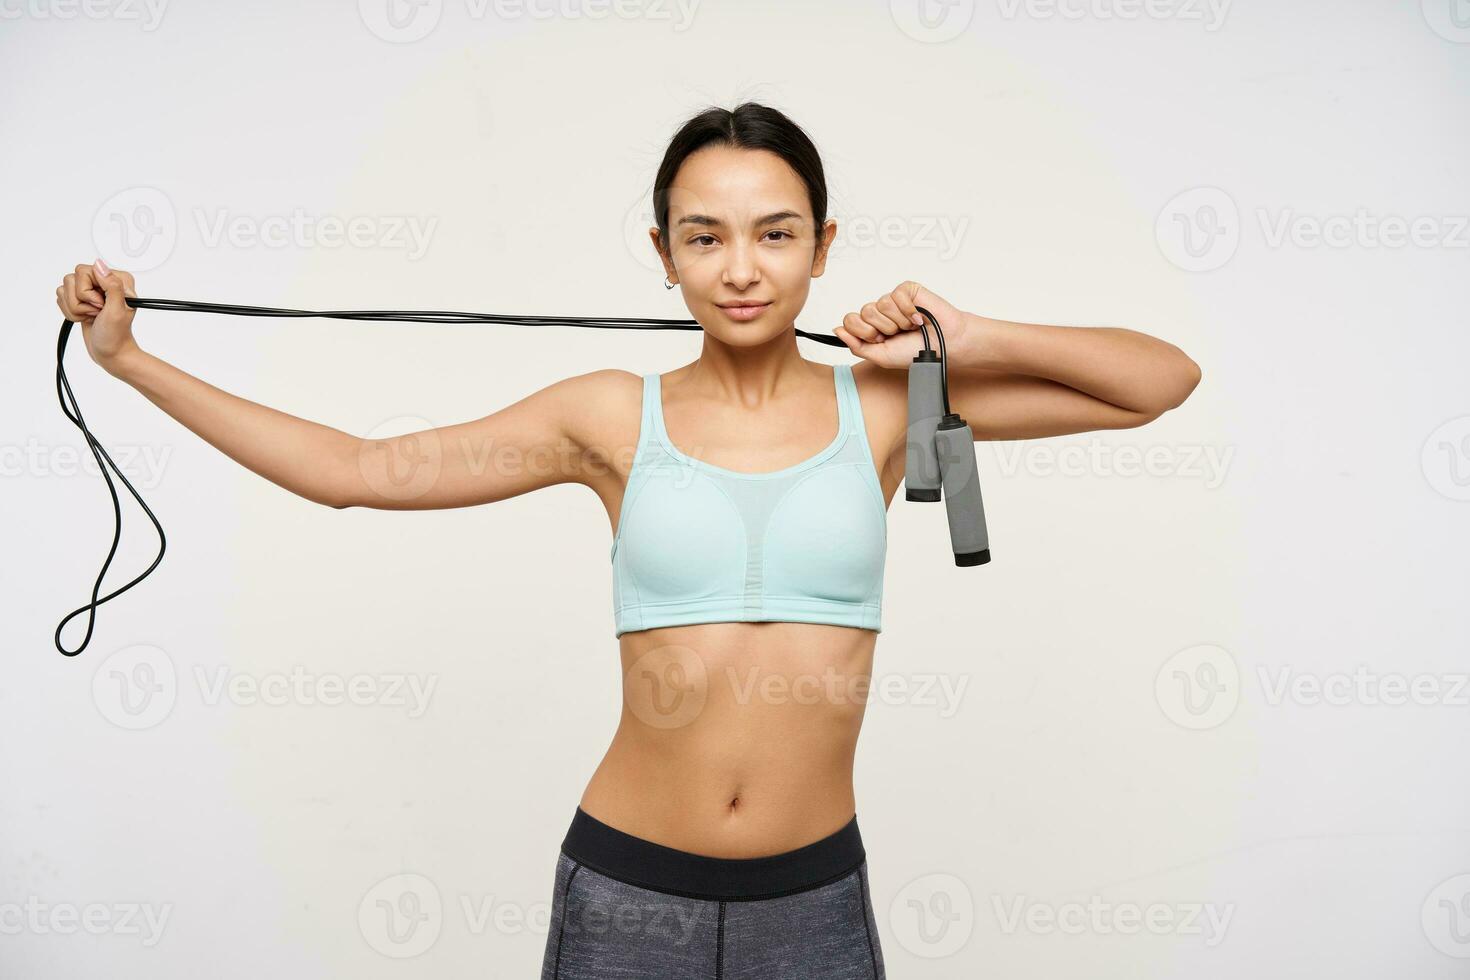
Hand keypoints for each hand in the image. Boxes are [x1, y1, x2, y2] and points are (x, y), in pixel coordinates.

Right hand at [56, 259, 140, 372]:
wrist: (110, 352)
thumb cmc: (116, 335)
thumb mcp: (117, 310)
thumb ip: (112, 285)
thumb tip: (99, 264)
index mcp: (117, 279)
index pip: (85, 270)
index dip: (87, 291)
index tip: (100, 305)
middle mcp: (103, 281)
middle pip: (71, 279)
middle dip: (80, 302)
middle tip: (97, 312)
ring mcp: (90, 290)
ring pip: (64, 289)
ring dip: (75, 309)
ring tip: (91, 316)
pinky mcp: (80, 298)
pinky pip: (61, 297)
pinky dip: (70, 312)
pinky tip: (84, 318)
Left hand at [833, 281, 974, 368]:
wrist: (944, 345)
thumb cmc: (916, 352)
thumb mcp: (881, 357)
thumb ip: (856, 345)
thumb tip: (836, 330)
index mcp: (872, 328)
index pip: (849, 321)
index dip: (864, 332)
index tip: (880, 340)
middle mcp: (880, 313)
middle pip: (863, 312)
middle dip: (882, 328)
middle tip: (898, 334)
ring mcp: (893, 300)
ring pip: (880, 304)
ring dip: (898, 321)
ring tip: (910, 327)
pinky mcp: (907, 290)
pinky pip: (896, 295)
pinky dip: (908, 311)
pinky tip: (917, 317)